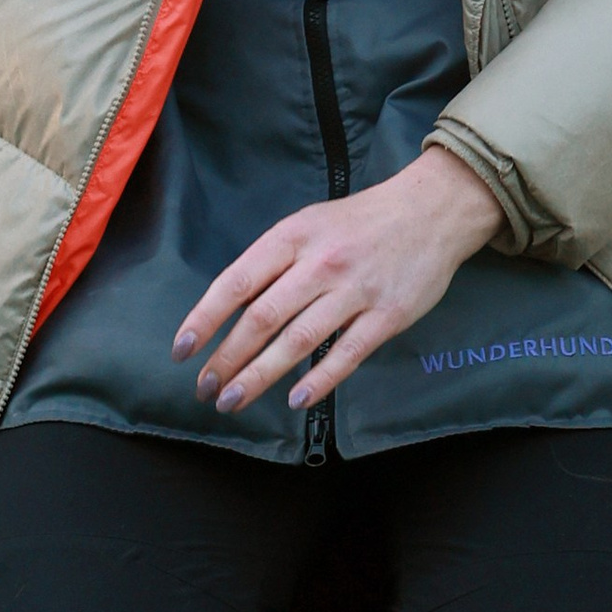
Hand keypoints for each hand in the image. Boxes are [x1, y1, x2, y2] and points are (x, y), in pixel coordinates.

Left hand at [172, 145, 504, 414]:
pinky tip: (294, 399)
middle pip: (262, 318)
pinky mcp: (386, 315)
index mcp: (292, 236)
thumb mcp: (308, 224)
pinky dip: (318, 380)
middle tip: (205, 390)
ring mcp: (354, 290)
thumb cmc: (359, 222)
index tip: (182, 350)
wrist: (429, 210)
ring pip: (297, 340)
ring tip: (233, 400)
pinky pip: (347, 354)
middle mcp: (319, 262)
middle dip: (227, 358)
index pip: (237, 281)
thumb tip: (232, 307)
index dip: (205, 318)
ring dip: (260, 376)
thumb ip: (274, 260)